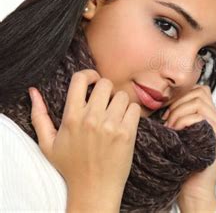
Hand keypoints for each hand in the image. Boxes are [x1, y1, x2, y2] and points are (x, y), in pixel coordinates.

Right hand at [29, 69, 141, 211]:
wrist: (93, 189)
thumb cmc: (70, 166)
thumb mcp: (47, 144)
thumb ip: (39, 116)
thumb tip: (34, 92)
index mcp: (71, 117)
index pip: (80, 79)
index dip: (89, 74)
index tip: (94, 81)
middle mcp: (91, 119)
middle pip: (105, 84)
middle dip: (106, 90)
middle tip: (105, 103)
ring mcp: (110, 126)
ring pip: (122, 95)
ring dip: (120, 102)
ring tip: (115, 115)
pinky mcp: (127, 133)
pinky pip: (134, 108)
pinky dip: (131, 113)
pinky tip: (125, 122)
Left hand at [161, 85, 215, 208]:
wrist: (194, 191)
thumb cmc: (183, 167)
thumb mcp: (181, 137)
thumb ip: (181, 120)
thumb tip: (164, 104)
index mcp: (211, 120)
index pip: (200, 91)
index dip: (182, 96)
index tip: (168, 112)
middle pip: (200, 92)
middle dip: (178, 103)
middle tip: (167, 120)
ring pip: (198, 101)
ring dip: (179, 112)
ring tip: (171, 128)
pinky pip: (199, 116)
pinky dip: (183, 121)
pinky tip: (176, 132)